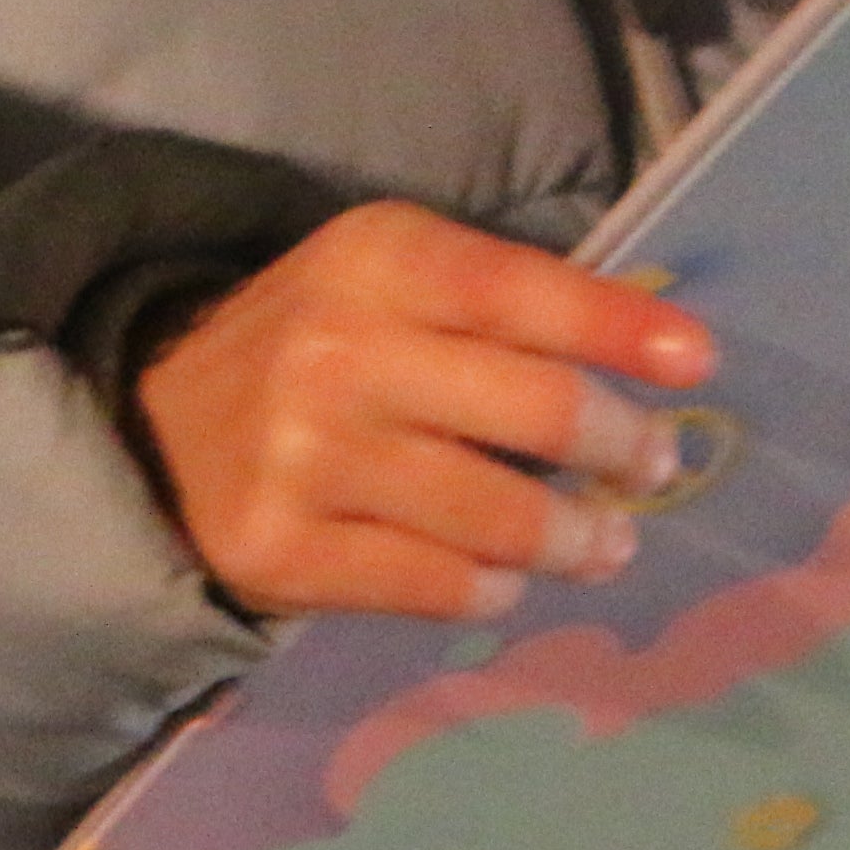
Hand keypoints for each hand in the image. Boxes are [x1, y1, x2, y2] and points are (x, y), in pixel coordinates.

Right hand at [130, 200, 710, 622]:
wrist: (152, 433)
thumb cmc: (312, 347)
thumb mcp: (385, 281)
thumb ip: (499, 303)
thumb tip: (655, 352)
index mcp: (371, 260)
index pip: (519, 288)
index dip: (619, 326)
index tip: (697, 362)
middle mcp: (337, 350)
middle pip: (537, 409)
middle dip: (623, 447)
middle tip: (648, 467)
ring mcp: (307, 458)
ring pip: (502, 517)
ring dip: (579, 538)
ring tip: (602, 542)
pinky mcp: (284, 551)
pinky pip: (439, 586)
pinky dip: (493, 589)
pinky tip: (500, 578)